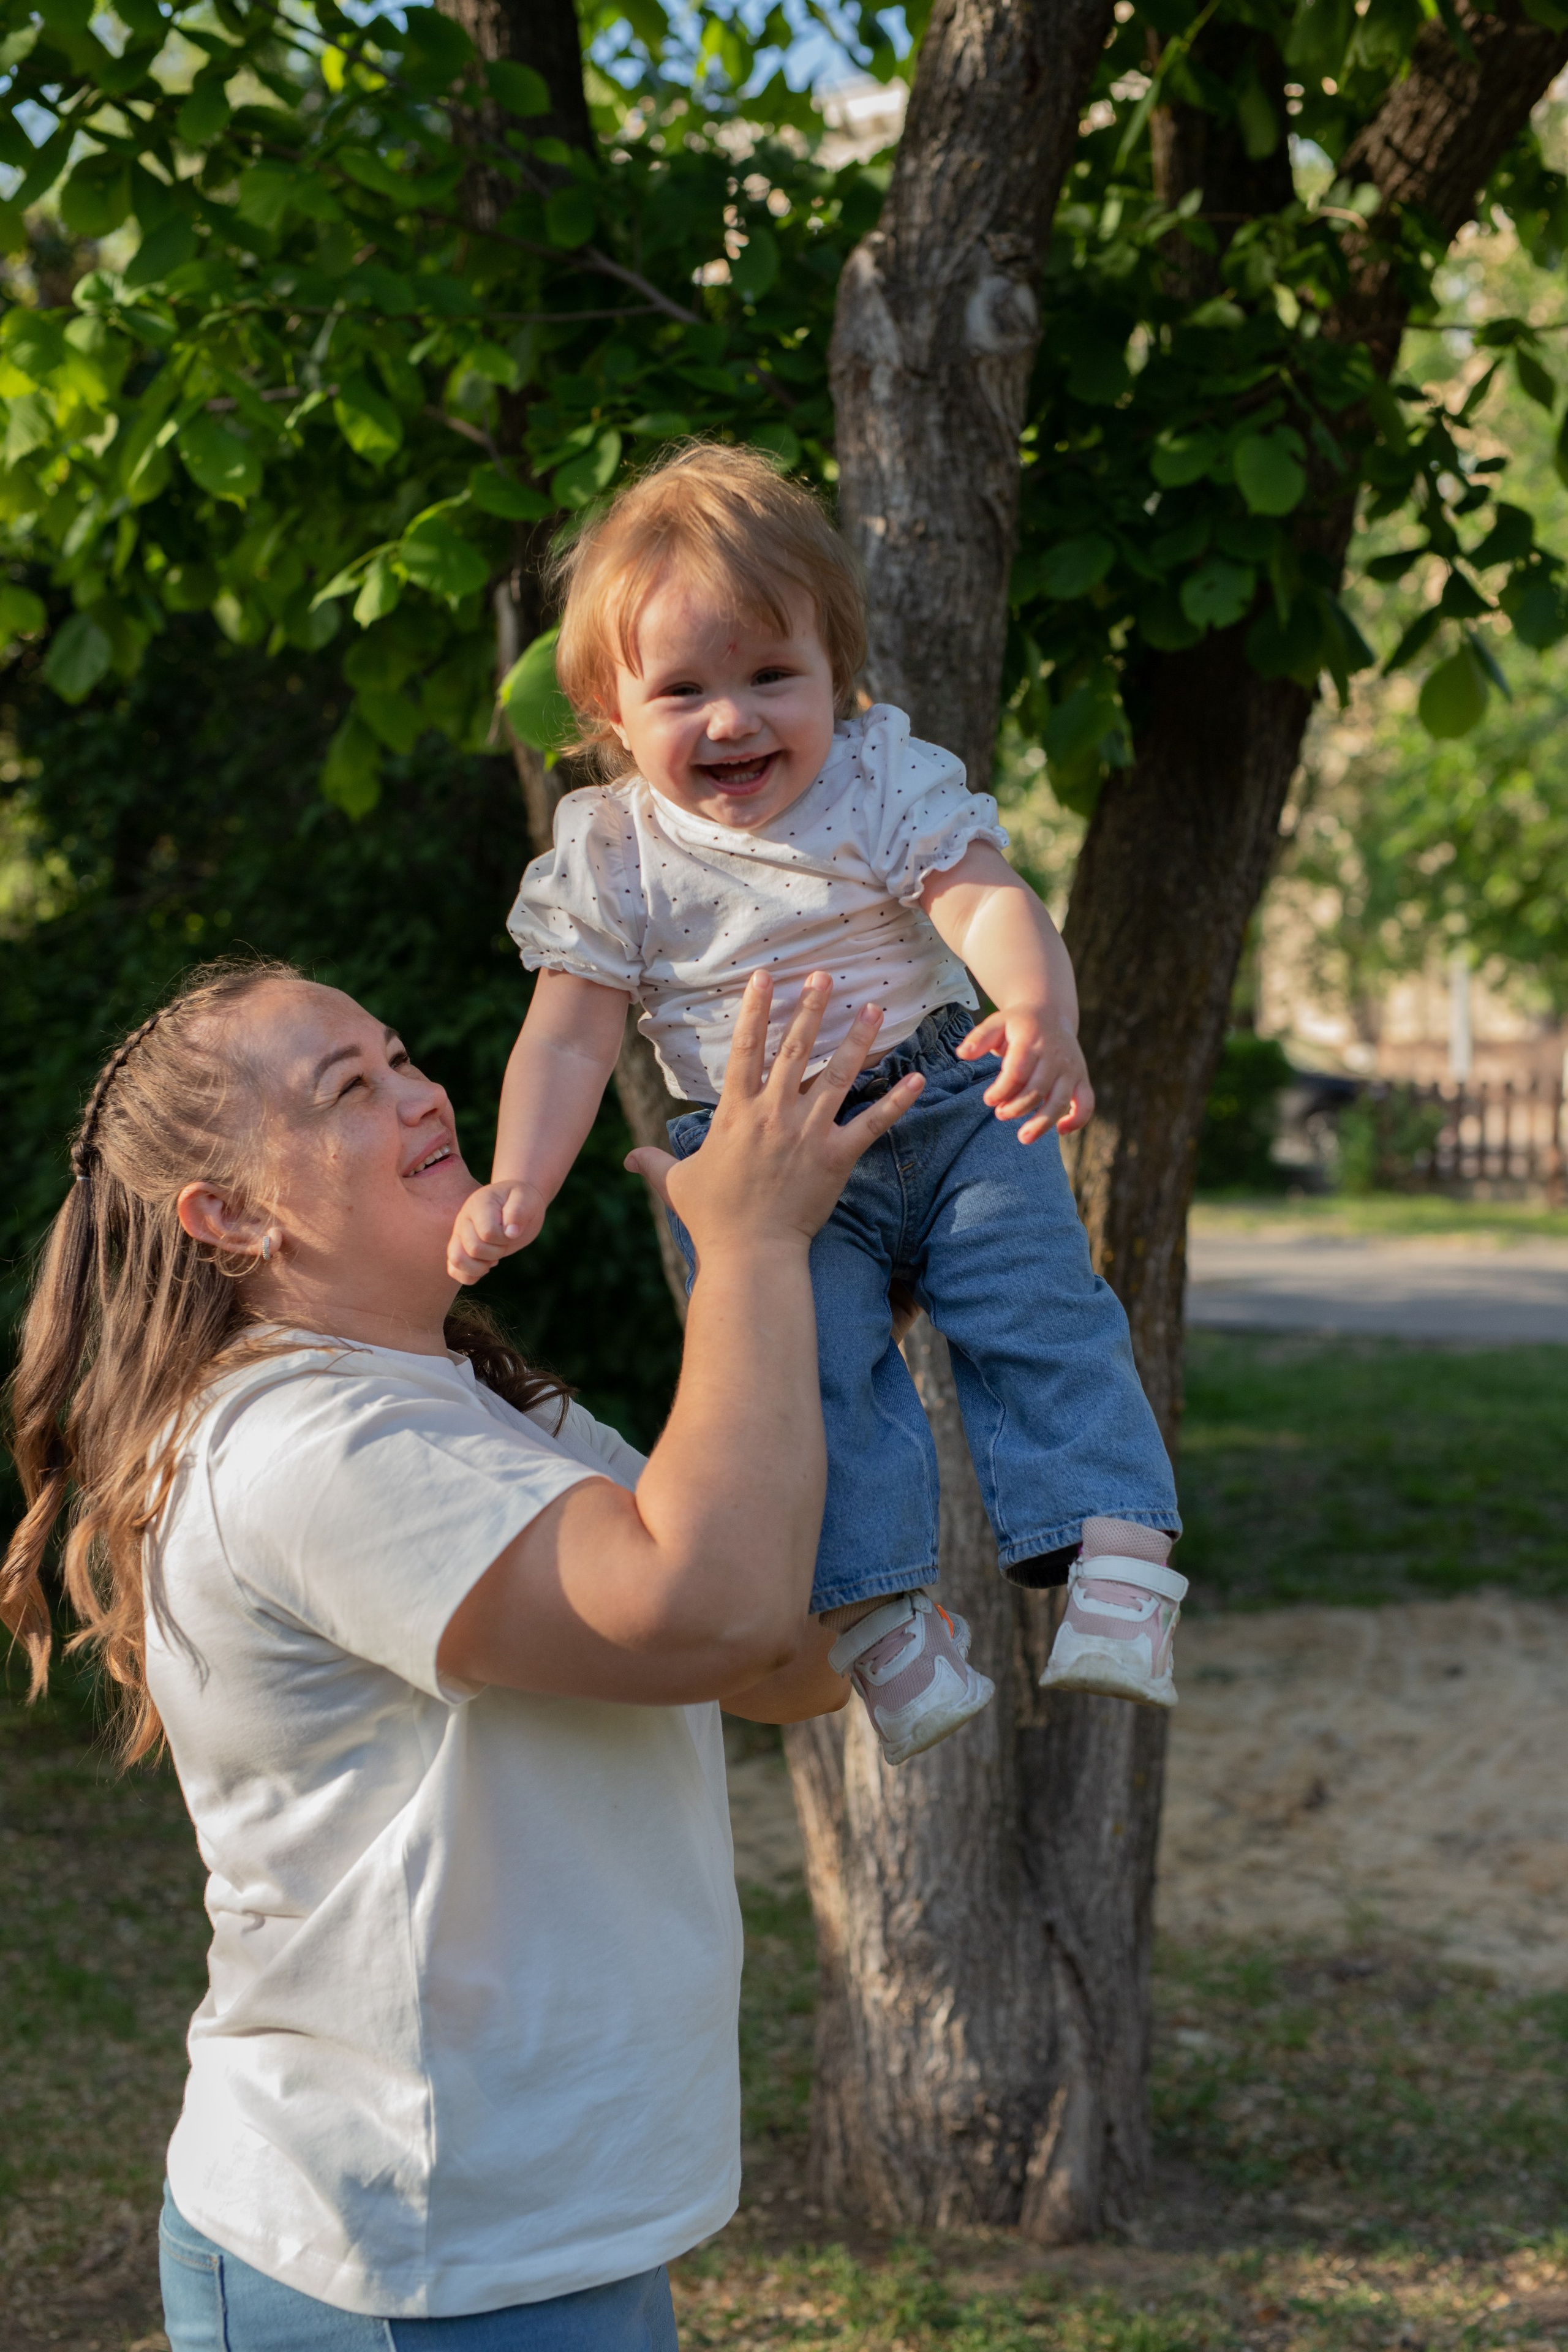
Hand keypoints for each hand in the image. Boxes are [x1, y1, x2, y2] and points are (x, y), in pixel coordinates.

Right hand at [447, 1179, 547, 1284]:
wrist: (515, 1202)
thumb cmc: (521, 1200)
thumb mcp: (526, 1199)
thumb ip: (518, 1211)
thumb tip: (511, 1232)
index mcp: (479, 1204)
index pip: (487, 1233)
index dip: (504, 1238)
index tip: (513, 1231)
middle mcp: (464, 1219)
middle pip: (474, 1249)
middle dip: (496, 1252)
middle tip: (505, 1242)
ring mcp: (459, 1234)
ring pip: (456, 1261)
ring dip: (480, 1267)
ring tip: (493, 1258)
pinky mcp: (460, 1248)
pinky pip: (453, 1270)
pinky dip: (470, 1275)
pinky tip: (485, 1266)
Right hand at [625, 970, 923, 1259]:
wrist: (751, 1254)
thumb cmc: (711, 1219)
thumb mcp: (677, 1184)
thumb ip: (655, 1162)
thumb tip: (627, 1158)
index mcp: (735, 1113)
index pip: (745, 1049)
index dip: (755, 1010)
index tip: (765, 977)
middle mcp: (774, 1114)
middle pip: (796, 1049)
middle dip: (810, 1008)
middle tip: (824, 976)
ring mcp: (808, 1133)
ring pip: (839, 1075)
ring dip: (857, 1038)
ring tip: (873, 1007)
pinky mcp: (837, 1157)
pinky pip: (873, 1123)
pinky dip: (897, 1100)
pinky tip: (918, 1078)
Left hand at [957, 1005, 1093, 1143]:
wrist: (1050, 1013)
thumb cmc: (1018, 1024)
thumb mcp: (996, 1023)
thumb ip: (979, 1038)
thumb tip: (962, 1054)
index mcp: (1032, 1040)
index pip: (1018, 1071)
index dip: (1002, 1090)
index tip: (988, 1100)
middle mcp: (1055, 1055)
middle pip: (1037, 1089)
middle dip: (1017, 1107)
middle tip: (1000, 1114)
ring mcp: (1071, 1068)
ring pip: (1059, 1100)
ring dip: (1042, 1122)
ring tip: (1023, 1137)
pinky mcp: (1081, 1078)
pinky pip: (1086, 1103)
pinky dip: (1078, 1119)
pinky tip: (1061, 1131)